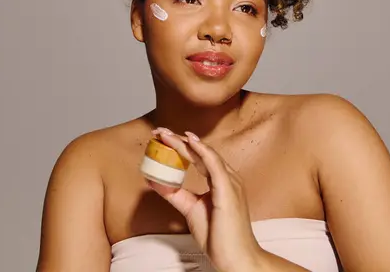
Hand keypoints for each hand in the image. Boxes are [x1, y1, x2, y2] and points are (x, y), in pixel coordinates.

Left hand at [148, 127, 263, 271]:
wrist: (235, 258)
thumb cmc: (219, 237)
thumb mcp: (190, 210)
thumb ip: (175, 194)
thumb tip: (154, 180)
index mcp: (221, 182)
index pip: (199, 158)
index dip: (181, 146)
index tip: (162, 139)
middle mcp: (228, 178)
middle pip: (201, 152)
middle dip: (178, 140)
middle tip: (159, 131)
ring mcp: (230, 183)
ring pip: (206, 155)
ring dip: (185, 142)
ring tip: (166, 134)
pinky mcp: (228, 191)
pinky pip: (215, 165)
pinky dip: (202, 151)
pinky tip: (189, 142)